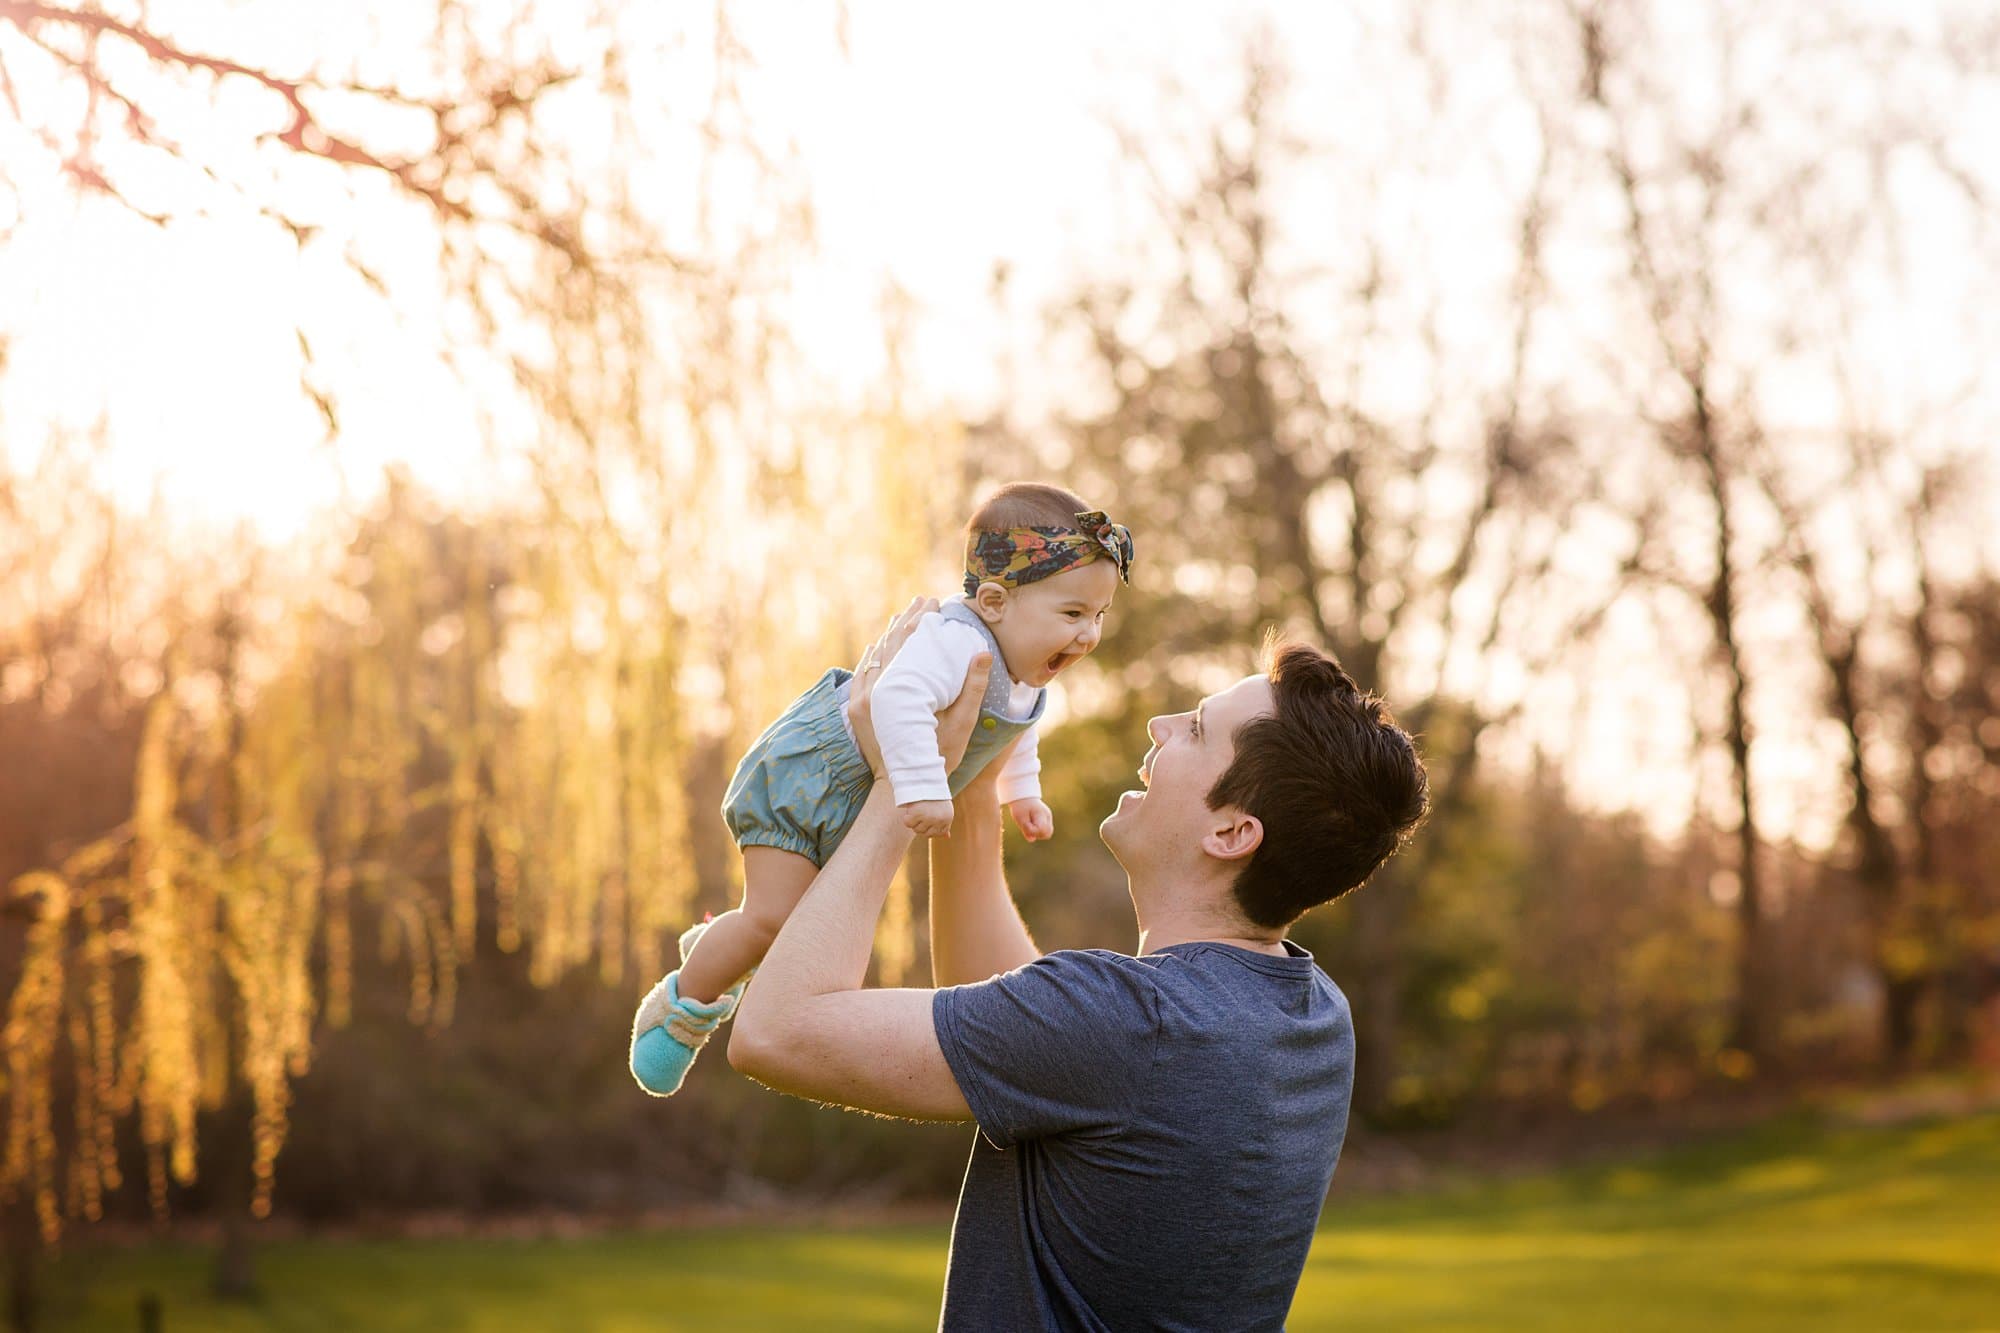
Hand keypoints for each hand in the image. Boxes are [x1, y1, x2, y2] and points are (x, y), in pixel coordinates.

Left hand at [847, 597, 990, 776]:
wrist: (904, 786)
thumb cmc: (939, 757)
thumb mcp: (962, 723)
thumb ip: (972, 688)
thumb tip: (983, 653)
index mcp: (897, 690)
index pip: (907, 644)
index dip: (920, 621)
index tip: (932, 604)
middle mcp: (874, 692)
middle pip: (889, 644)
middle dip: (906, 621)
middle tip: (921, 602)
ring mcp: (862, 701)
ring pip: (875, 657)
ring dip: (890, 635)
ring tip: (904, 617)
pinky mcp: (858, 710)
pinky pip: (863, 675)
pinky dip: (873, 657)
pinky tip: (879, 646)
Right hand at [901, 799, 954, 837]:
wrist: (926, 779)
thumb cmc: (935, 794)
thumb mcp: (944, 809)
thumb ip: (945, 823)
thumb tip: (947, 837)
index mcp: (947, 818)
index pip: (938, 834)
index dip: (930, 828)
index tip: (926, 819)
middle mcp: (939, 820)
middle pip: (925, 833)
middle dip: (921, 825)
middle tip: (921, 812)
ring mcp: (928, 818)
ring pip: (916, 829)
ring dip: (914, 821)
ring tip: (917, 809)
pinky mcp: (917, 814)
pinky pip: (908, 823)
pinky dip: (907, 818)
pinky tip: (910, 810)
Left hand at [1008, 797, 1053, 841]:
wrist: (1023, 796)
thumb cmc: (1020, 806)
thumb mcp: (1019, 818)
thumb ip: (1025, 830)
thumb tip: (1032, 840)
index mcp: (1041, 814)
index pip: (1041, 829)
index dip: (1032, 831)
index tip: (1025, 825)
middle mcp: (1048, 816)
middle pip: (1048, 833)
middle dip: (1037, 834)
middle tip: (1028, 828)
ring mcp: (1049, 817)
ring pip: (1048, 833)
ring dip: (1038, 834)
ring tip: (1029, 827)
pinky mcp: (1047, 819)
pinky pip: (1045, 830)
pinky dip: (1038, 831)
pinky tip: (1032, 825)